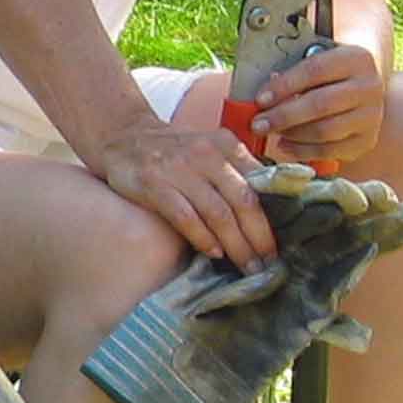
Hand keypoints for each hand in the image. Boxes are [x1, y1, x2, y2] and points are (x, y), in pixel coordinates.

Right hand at [96, 116, 277, 272]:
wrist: (123, 136)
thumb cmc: (174, 151)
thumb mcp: (211, 149)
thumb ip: (237, 172)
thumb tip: (269, 212)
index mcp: (227, 145)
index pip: (260, 184)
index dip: (272, 217)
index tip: (279, 245)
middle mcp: (206, 154)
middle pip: (243, 201)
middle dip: (258, 237)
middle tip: (266, 264)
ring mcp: (179, 169)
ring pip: (217, 213)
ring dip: (235, 244)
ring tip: (246, 266)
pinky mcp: (154, 184)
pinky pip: (185, 217)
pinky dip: (202, 237)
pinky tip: (213, 253)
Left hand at [251, 42, 385, 164]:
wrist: (362, 93)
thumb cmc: (329, 76)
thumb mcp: (317, 62)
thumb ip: (293, 73)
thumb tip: (264, 96)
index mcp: (356, 58)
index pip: (315, 70)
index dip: (285, 85)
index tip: (260, 99)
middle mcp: (369, 87)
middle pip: (321, 104)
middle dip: (284, 116)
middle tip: (257, 124)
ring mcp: (371, 116)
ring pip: (324, 130)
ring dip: (291, 134)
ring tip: (272, 132)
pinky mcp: (366, 141)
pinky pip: (329, 151)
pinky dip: (302, 150)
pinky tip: (285, 145)